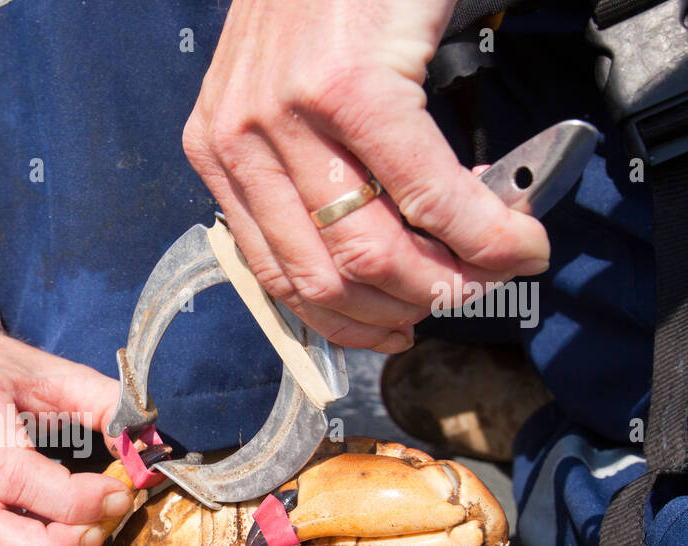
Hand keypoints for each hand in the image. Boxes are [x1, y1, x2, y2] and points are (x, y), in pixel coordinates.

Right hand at [0, 332, 134, 545]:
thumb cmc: (1, 372)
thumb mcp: (58, 374)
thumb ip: (108, 406)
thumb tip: (146, 452)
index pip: (14, 477)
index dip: (73, 501)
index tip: (118, 495)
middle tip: (100, 531)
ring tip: (81, 531)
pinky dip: (19, 545)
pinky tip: (42, 522)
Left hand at [183, 0, 549, 352]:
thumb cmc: (320, 2)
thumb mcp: (280, 95)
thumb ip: (298, 173)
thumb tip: (357, 260)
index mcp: (216, 151)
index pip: (273, 277)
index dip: (342, 323)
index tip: (392, 330)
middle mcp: (237, 140)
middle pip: (322, 278)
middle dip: (400, 310)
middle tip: (454, 303)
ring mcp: (286, 115)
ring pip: (368, 250)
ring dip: (443, 281)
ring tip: (490, 275)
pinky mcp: (344, 87)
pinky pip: (420, 192)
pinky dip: (476, 231)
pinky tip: (510, 240)